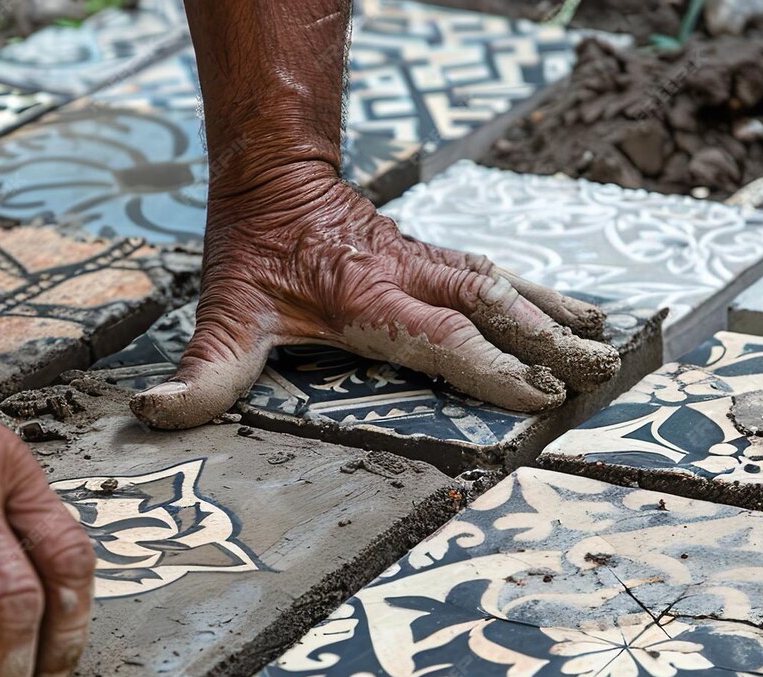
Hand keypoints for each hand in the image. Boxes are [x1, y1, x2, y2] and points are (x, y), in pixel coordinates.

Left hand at [131, 166, 620, 428]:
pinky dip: (539, 291)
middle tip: (598, 373)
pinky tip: (570, 310)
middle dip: (549, 342)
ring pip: (507, 283)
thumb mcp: (228, 312)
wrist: (273, 174)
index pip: (444, 339)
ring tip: (606, 341)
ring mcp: (427, 262)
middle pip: (494, 306)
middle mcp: (411, 277)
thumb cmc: (254, 248)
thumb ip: (205, 373)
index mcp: (372, 298)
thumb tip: (156, 415)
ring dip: (555, 313)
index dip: (492, 368)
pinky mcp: (433, 255)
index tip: (539, 396)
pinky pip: (496, 271)